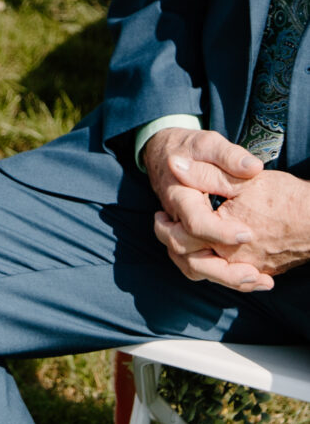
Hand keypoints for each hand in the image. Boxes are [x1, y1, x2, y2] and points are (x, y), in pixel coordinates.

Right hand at [146, 126, 282, 290]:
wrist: (166, 153)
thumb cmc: (190, 149)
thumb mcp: (209, 144)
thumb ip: (230, 156)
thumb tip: (253, 168)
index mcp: (179, 196)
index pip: (195, 222)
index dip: (221, 232)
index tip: (248, 233)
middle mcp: (173, 219)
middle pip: (188, 253)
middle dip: (222, 269)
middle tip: (254, 272)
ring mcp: (177, 232)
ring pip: (190, 266)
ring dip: (222, 278)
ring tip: (256, 279)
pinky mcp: (186, 241)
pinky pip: (196, 267)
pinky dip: (219, 276)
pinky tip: (248, 277)